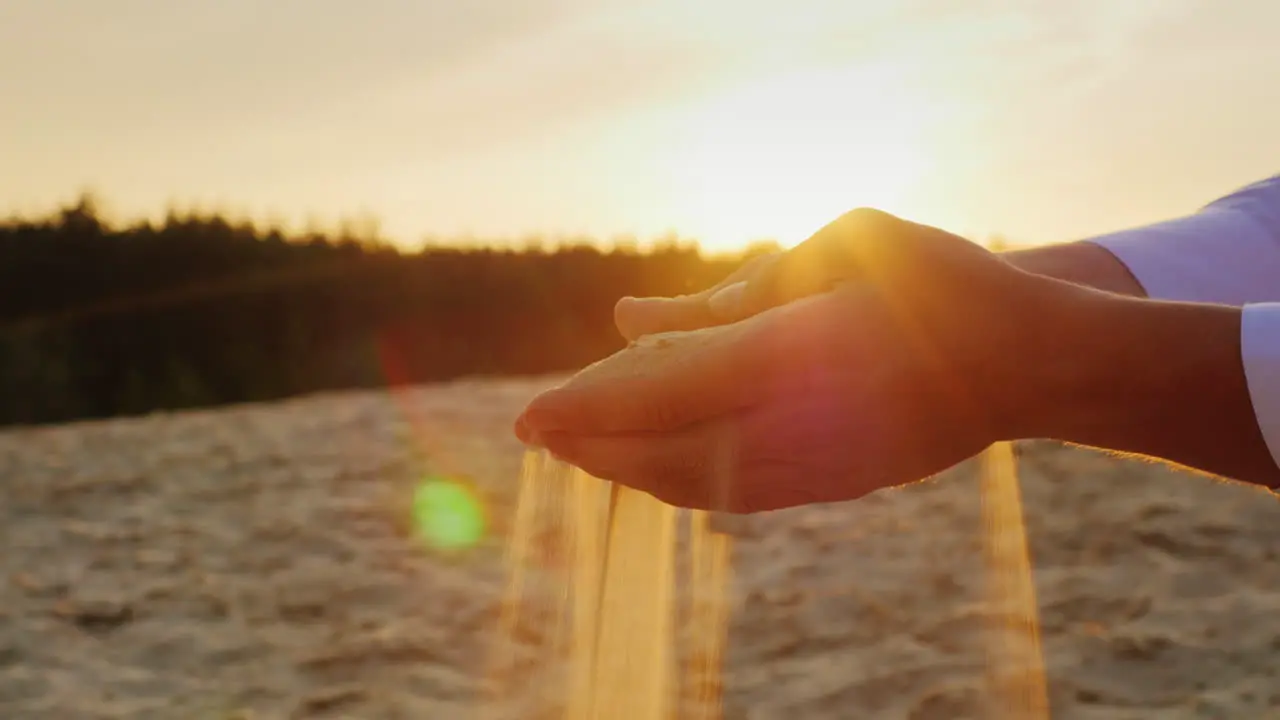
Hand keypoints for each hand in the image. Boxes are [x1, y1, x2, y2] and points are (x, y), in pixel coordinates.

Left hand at [517, 208, 1067, 511]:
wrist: (1028, 365)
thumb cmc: (942, 282)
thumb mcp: (848, 241)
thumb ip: (742, 283)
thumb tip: (639, 318)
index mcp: (793, 353)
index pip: (660, 392)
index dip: (586, 409)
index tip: (528, 417)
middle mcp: (794, 423)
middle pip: (663, 451)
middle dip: (589, 445)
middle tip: (533, 432)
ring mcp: (814, 466)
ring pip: (692, 485)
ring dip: (628, 469)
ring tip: (581, 451)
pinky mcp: (831, 486)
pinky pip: (732, 497)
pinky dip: (678, 484)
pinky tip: (653, 471)